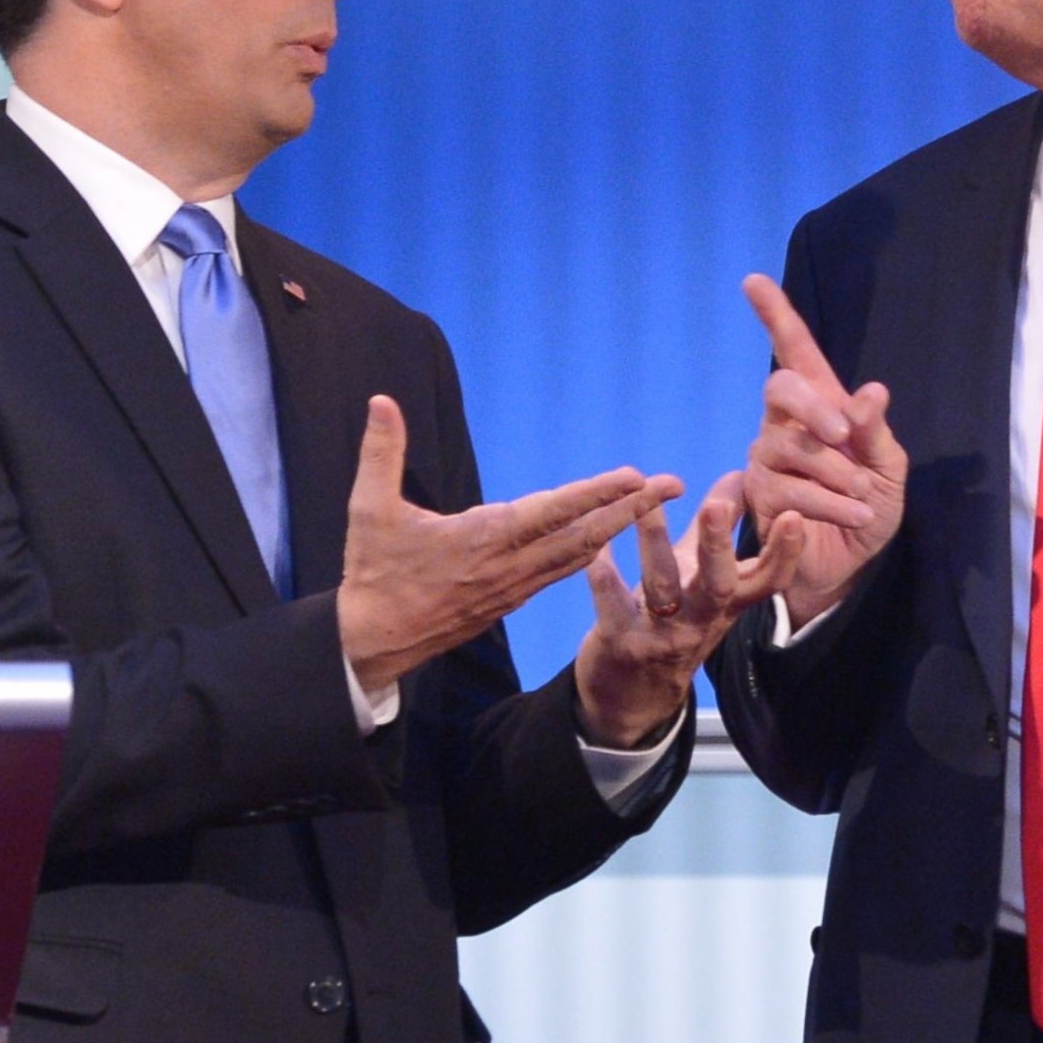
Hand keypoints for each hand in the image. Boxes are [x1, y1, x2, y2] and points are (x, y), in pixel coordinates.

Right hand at [337, 395, 681, 692]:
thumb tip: (381, 401)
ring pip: (578, 555)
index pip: (553, 512)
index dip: (597, 493)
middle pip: (585, 535)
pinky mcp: (509, 600)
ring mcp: (514, 587)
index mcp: (484, 539)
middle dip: (632, 509)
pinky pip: (561, 571)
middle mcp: (510, 565)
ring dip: (618, 528)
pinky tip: (606, 538)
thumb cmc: (373, 573)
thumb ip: (380, 452)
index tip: (635, 475)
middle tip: (673, 485)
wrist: (372, 641)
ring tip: (651, 504)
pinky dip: (590, 551)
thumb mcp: (369, 509)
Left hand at [574, 473, 804, 747]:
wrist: (634, 692)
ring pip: (661, 588)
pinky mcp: (623, 643)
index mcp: (728, 602)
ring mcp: (664, 635)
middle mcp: (702, 620)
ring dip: (653, 543)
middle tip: (715, 507)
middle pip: (718, 585)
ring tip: (645, 503)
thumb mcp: (703, 575)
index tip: (793, 515)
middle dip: (716, 545)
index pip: (767, 580)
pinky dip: (604, 578)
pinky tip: (596, 551)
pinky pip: (613, 608)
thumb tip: (744, 474)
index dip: (784, 552)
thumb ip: (722, 527)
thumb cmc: (675, 617)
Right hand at [741, 274, 907, 626]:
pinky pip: (793, 490)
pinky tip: (857, 515)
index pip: (793, 352)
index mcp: (820, 406)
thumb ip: (876, 432)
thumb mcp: (888, 469)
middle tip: (844, 435)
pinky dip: (834, 504)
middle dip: (814, 408)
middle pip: (780, 388)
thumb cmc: (869, 507)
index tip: (752, 281)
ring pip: (792, 447)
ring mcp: (766, 459)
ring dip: (838, 475)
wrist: (849, 564)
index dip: (775, 316)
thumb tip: (871, 391)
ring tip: (864, 500)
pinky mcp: (758, 497)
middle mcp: (784, 425)